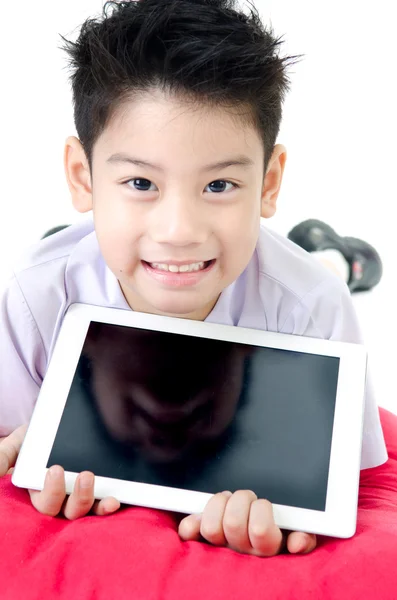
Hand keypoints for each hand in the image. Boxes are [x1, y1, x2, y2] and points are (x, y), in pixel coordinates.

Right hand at [0, 425, 119, 518]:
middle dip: (77, 496)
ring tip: (96, 480)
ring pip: (82, 510)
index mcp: (36, 491)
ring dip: (92, 501)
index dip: (52, 492)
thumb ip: (2, 459)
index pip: (44, 503)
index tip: (56, 470)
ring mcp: (73, 497)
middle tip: (85, 475)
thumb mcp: (14, 446)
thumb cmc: (30, 439)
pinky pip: (99, 505)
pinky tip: (115, 501)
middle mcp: (55, 499)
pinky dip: (106, 506)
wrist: (50, 427)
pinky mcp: (92, 492)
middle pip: (65, 510)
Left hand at [178, 490, 316, 555]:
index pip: (262, 530)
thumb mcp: (297, 532)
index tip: (263, 505)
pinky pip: (189, 534)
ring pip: (211, 526)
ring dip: (218, 505)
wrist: (252, 557)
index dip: (261, 509)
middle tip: (246, 500)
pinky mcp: (200, 543)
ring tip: (228, 502)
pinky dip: (190, 524)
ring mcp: (220, 548)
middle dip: (241, 500)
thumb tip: (298, 543)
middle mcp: (242, 551)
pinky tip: (195, 520)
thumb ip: (304, 535)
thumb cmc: (277, 534)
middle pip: (233, 522)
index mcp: (267, 547)